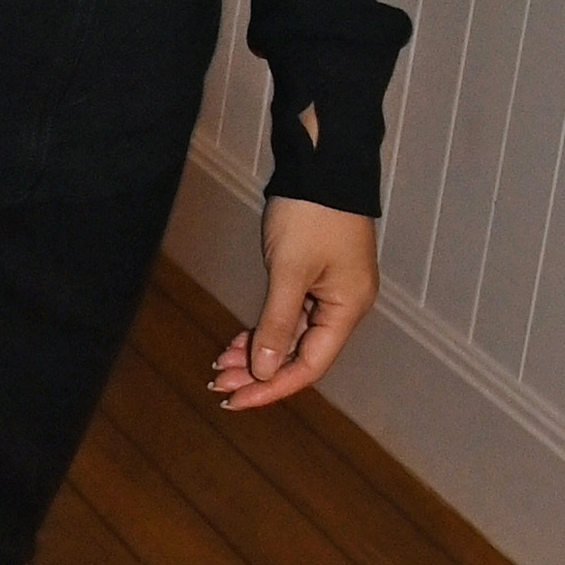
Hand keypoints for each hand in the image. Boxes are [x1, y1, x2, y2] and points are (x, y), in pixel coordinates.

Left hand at [208, 201, 377, 414]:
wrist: (322, 165)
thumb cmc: (310, 216)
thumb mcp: (289, 271)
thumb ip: (277, 324)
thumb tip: (265, 371)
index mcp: (347, 309)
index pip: (310, 364)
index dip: (273, 387)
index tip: (237, 399)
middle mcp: (343, 306)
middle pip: (300, 354)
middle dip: (258, 371)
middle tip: (217, 383)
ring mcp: (329, 292)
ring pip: (291, 336)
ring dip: (257, 352)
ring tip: (220, 365)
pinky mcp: (314, 278)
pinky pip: (289, 316)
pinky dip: (263, 329)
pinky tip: (236, 341)